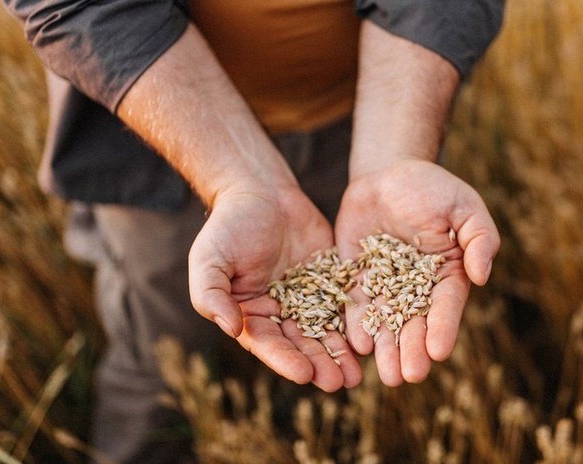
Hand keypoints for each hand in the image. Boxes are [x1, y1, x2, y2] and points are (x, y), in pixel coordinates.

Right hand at [188, 183, 361, 390]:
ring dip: (341, 354)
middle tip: (339, 383)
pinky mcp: (331, 281)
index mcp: (251, 314)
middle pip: (302, 345)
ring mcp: (309, 298)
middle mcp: (281, 313)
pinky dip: (357, 324)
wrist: (261, 191)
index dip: (286, 360)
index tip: (304, 374)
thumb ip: (212, 295)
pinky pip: (346, 305)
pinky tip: (372, 339)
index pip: (269, 344)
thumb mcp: (209, 259)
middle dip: (320, 364)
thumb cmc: (229, 225)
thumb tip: (231, 328)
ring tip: (358, 376)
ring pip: (327, 332)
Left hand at [335, 160, 499, 385]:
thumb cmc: (433, 188)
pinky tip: (357, 345)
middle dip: (412, 350)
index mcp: (447, 274)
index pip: (446, 306)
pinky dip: (357, 326)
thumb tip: (482, 276)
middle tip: (409, 376)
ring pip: (385, 324)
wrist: (387, 175)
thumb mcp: (463, 206)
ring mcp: (384, 287)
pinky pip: (355, 306)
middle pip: (414, 324)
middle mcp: (416, 288)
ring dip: (386, 349)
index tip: (439, 352)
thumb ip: (479, 238)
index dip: (443, 329)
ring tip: (387, 375)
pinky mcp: (356, 279)